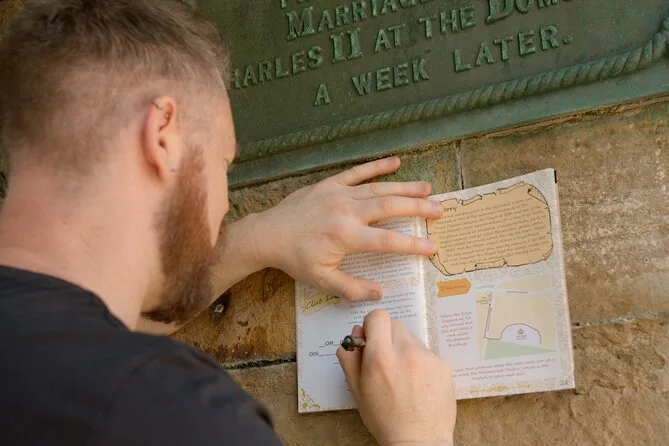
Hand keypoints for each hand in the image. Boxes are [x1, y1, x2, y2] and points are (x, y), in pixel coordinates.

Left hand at [249, 157, 442, 300]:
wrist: (268, 234)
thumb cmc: (295, 259)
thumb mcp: (321, 280)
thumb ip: (351, 288)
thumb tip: (379, 294)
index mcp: (346, 236)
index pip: (388, 240)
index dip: (413, 244)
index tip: (433, 247)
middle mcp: (346, 211)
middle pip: (389, 207)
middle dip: (417, 208)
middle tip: (440, 210)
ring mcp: (339, 194)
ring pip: (379, 188)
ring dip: (405, 188)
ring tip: (428, 188)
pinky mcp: (330, 184)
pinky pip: (357, 172)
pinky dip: (377, 166)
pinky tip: (396, 162)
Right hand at [337, 311, 455, 445]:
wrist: (419, 440)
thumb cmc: (385, 419)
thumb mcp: (357, 391)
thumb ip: (351, 359)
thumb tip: (354, 336)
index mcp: (380, 357)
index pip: (378, 316)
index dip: (372, 325)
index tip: (371, 339)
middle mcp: (405, 351)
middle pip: (395, 325)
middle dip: (387, 337)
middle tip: (386, 360)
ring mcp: (427, 357)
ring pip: (412, 339)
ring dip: (405, 350)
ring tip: (404, 377)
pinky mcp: (443, 365)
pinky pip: (427, 353)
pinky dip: (421, 362)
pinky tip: (418, 383)